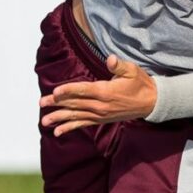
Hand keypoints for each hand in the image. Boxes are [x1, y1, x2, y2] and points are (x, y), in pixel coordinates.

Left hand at [39, 55, 156, 136]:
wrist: (150, 103)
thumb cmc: (140, 83)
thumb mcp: (132, 71)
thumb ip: (119, 66)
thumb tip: (111, 60)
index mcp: (106, 92)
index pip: (83, 90)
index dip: (69, 91)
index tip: (55, 91)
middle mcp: (100, 106)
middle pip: (75, 103)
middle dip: (57, 103)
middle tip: (41, 102)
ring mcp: (100, 115)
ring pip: (75, 116)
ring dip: (59, 118)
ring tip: (44, 121)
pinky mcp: (100, 120)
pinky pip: (82, 124)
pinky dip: (69, 128)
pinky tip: (57, 132)